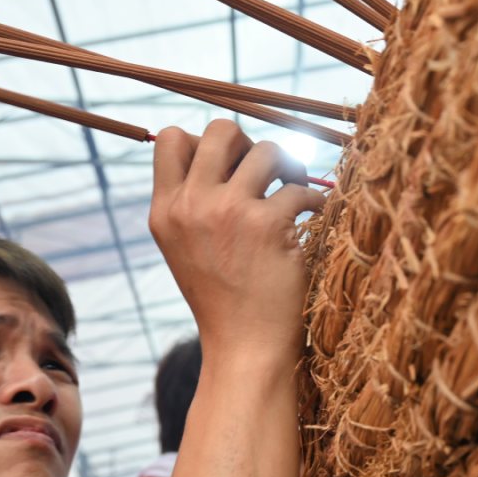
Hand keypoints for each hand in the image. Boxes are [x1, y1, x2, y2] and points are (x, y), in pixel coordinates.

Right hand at [150, 120, 325, 359]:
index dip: (205, 142)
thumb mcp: (186, 247)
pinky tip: (310, 218)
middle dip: (250, 144)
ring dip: (288, 166)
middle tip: (265, 173)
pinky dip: (313, 200)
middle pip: (221, 130)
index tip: (230, 167)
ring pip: (267, 149)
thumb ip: (193, 201)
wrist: (245, 347)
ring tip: (293, 190)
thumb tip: (224, 150)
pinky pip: (300, 188)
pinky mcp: (268, 225)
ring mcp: (228, 212)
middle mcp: (190, 206)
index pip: (170, 138)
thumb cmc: (224, 298)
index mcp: (164, 211)